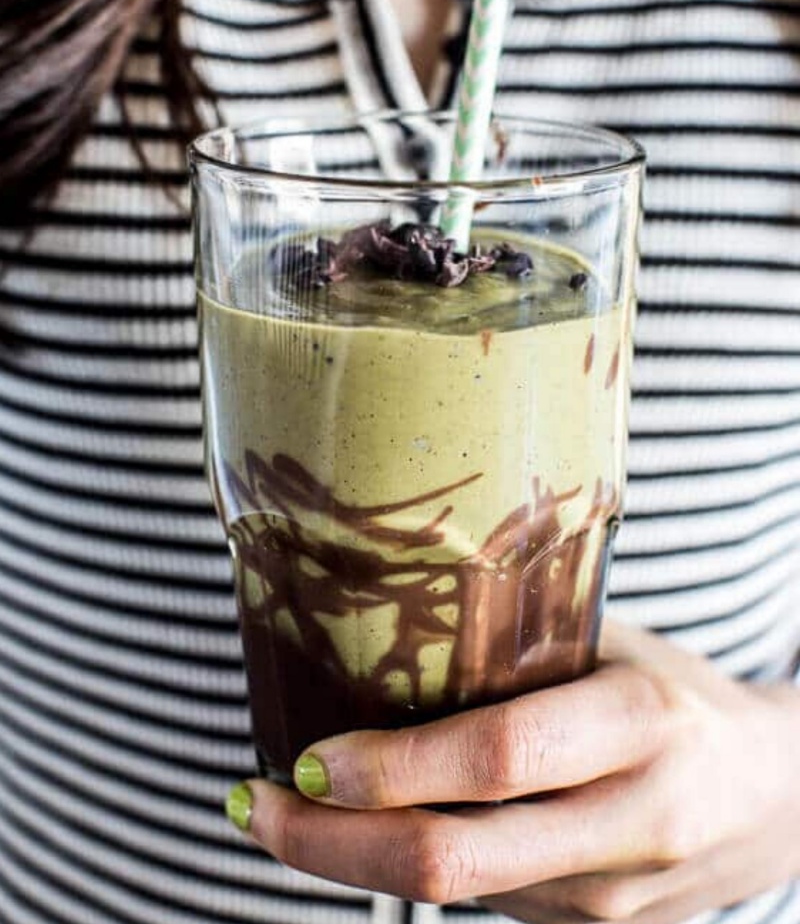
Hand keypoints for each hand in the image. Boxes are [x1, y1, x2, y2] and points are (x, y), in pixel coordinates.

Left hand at [231, 621, 799, 921]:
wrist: (777, 798)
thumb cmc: (676, 693)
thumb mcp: (613, 646)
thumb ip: (518, 650)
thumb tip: (376, 628)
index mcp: (638, 722)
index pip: (498, 757)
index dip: (391, 766)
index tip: (301, 758)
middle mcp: (628, 822)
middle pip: (455, 859)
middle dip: (329, 845)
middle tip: (249, 804)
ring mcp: (613, 899)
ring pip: (456, 894)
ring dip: (350, 860)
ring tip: (280, 813)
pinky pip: (483, 903)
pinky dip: (407, 868)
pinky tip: (367, 830)